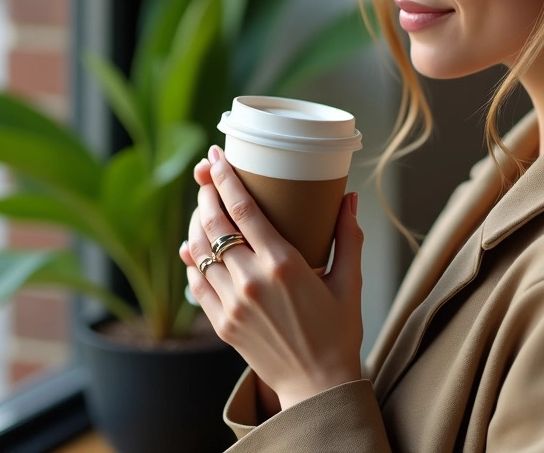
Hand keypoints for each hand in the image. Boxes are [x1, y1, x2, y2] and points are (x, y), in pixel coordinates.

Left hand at [178, 145, 364, 410]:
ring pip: (199, 251)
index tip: (216, 157)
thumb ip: (348, 237)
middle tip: (207, 175)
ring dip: (196, 223)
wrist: (317, 386)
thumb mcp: (350, 282)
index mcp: (283, 265)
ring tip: (203, 207)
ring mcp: (232, 304)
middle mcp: (251, 281)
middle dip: (206, 193)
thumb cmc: (339, 333)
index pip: (242, 210)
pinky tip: (195, 247)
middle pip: (213, 225)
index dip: (224, 178)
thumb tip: (349, 198)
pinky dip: (192, 259)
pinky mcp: (222, 324)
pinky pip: (197, 282)